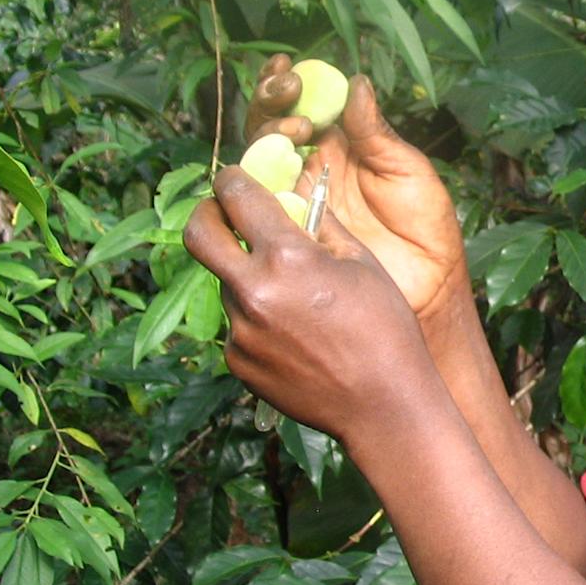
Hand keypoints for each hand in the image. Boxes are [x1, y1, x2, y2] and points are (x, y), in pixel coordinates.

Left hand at [184, 166, 442, 439]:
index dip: (233, 180)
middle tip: (224, 214)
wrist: (383, 405)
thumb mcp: (363, 264)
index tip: (235, 179)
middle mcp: (252, 290)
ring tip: (295, 296)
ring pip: (226, 282)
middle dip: (207, 213)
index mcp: (287, 257)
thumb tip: (293, 198)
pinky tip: (297, 334)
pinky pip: (238, 323)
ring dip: (246, 274)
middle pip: (199, 234)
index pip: (238, 197)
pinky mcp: (237, 360)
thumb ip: (320, 226)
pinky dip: (258, 316)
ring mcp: (239, 329)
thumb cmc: (386, 329)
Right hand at [245, 55, 468, 326]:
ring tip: (297, 127)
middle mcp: (310, 168)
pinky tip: (277, 169)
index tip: (288, 67)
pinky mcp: (287, 233)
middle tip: (287, 90)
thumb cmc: (427, 223)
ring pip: (259, 161)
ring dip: (266, 134)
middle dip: (271, 102)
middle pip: (270, 127)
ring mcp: (294, 200)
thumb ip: (376, 132)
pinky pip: (259, 207)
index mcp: (340, 145)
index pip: (303, 105)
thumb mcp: (406, 169)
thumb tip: (356, 81)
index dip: (287, 84)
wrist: (429, 284)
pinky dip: (257, 186)